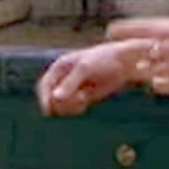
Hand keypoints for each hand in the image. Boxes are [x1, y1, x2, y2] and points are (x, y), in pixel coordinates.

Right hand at [36, 39, 152, 115]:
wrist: (123, 64)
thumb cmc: (103, 59)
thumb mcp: (85, 68)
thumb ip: (70, 83)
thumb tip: (55, 98)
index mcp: (59, 67)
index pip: (44, 85)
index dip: (44, 97)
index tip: (49, 109)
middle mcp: (63, 78)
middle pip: (50, 98)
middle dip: (59, 103)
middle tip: (75, 100)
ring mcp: (72, 89)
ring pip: (60, 106)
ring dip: (69, 106)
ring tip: (83, 99)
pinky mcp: (82, 98)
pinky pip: (71, 109)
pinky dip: (76, 108)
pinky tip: (85, 102)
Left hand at [107, 17, 168, 94]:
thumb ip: (168, 29)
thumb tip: (151, 31)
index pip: (137, 28)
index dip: (121, 31)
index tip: (112, 32)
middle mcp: (168, 46)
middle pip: (135, 51)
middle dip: (127, 53)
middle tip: (122, 54)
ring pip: (144, 69)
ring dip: (144, 68)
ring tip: (154, 66)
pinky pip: (157, 85)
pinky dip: (158, 82)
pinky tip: (168, 78)